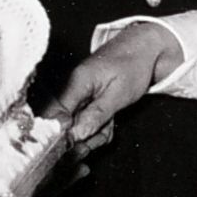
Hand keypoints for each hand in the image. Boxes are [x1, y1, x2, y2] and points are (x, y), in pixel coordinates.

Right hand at [53, 22, 182, 146]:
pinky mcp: (84, 101)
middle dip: (82, 138)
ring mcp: (77, 96)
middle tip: (103, 135)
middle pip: (63, 125)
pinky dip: (97, 128)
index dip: (61, 135)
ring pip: (75, 127)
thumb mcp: (119, 94)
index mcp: (76, 83)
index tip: (76, 147)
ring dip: (93, 134)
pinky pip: (85, 123)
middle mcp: (71, 89)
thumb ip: (96, 114)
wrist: (142, 49)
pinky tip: (108, 123)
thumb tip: (75, 134)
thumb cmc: (133, 65)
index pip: (55, 114)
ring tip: (109, 126)